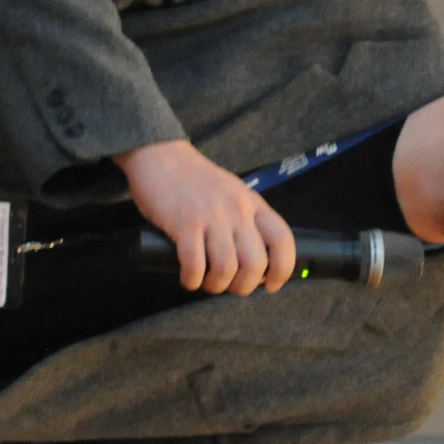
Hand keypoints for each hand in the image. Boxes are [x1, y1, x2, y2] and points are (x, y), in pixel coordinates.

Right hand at [115, 139, 295, 294]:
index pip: (282, 239)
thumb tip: (252, 257)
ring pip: (226, 268)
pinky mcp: (184, 224)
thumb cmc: (194, 179)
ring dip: (217, 285)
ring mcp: (210, 217)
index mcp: (252, 203)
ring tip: (208, 283)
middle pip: (255, 262)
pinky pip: (195, 264)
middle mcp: (236, 210)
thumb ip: (244, 217)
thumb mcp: (232, 192)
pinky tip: (189, 278)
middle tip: (231, 287)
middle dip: (244, 285)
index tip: (272, 284)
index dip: (283, 269)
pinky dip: (192, 279)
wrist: (160, 156)